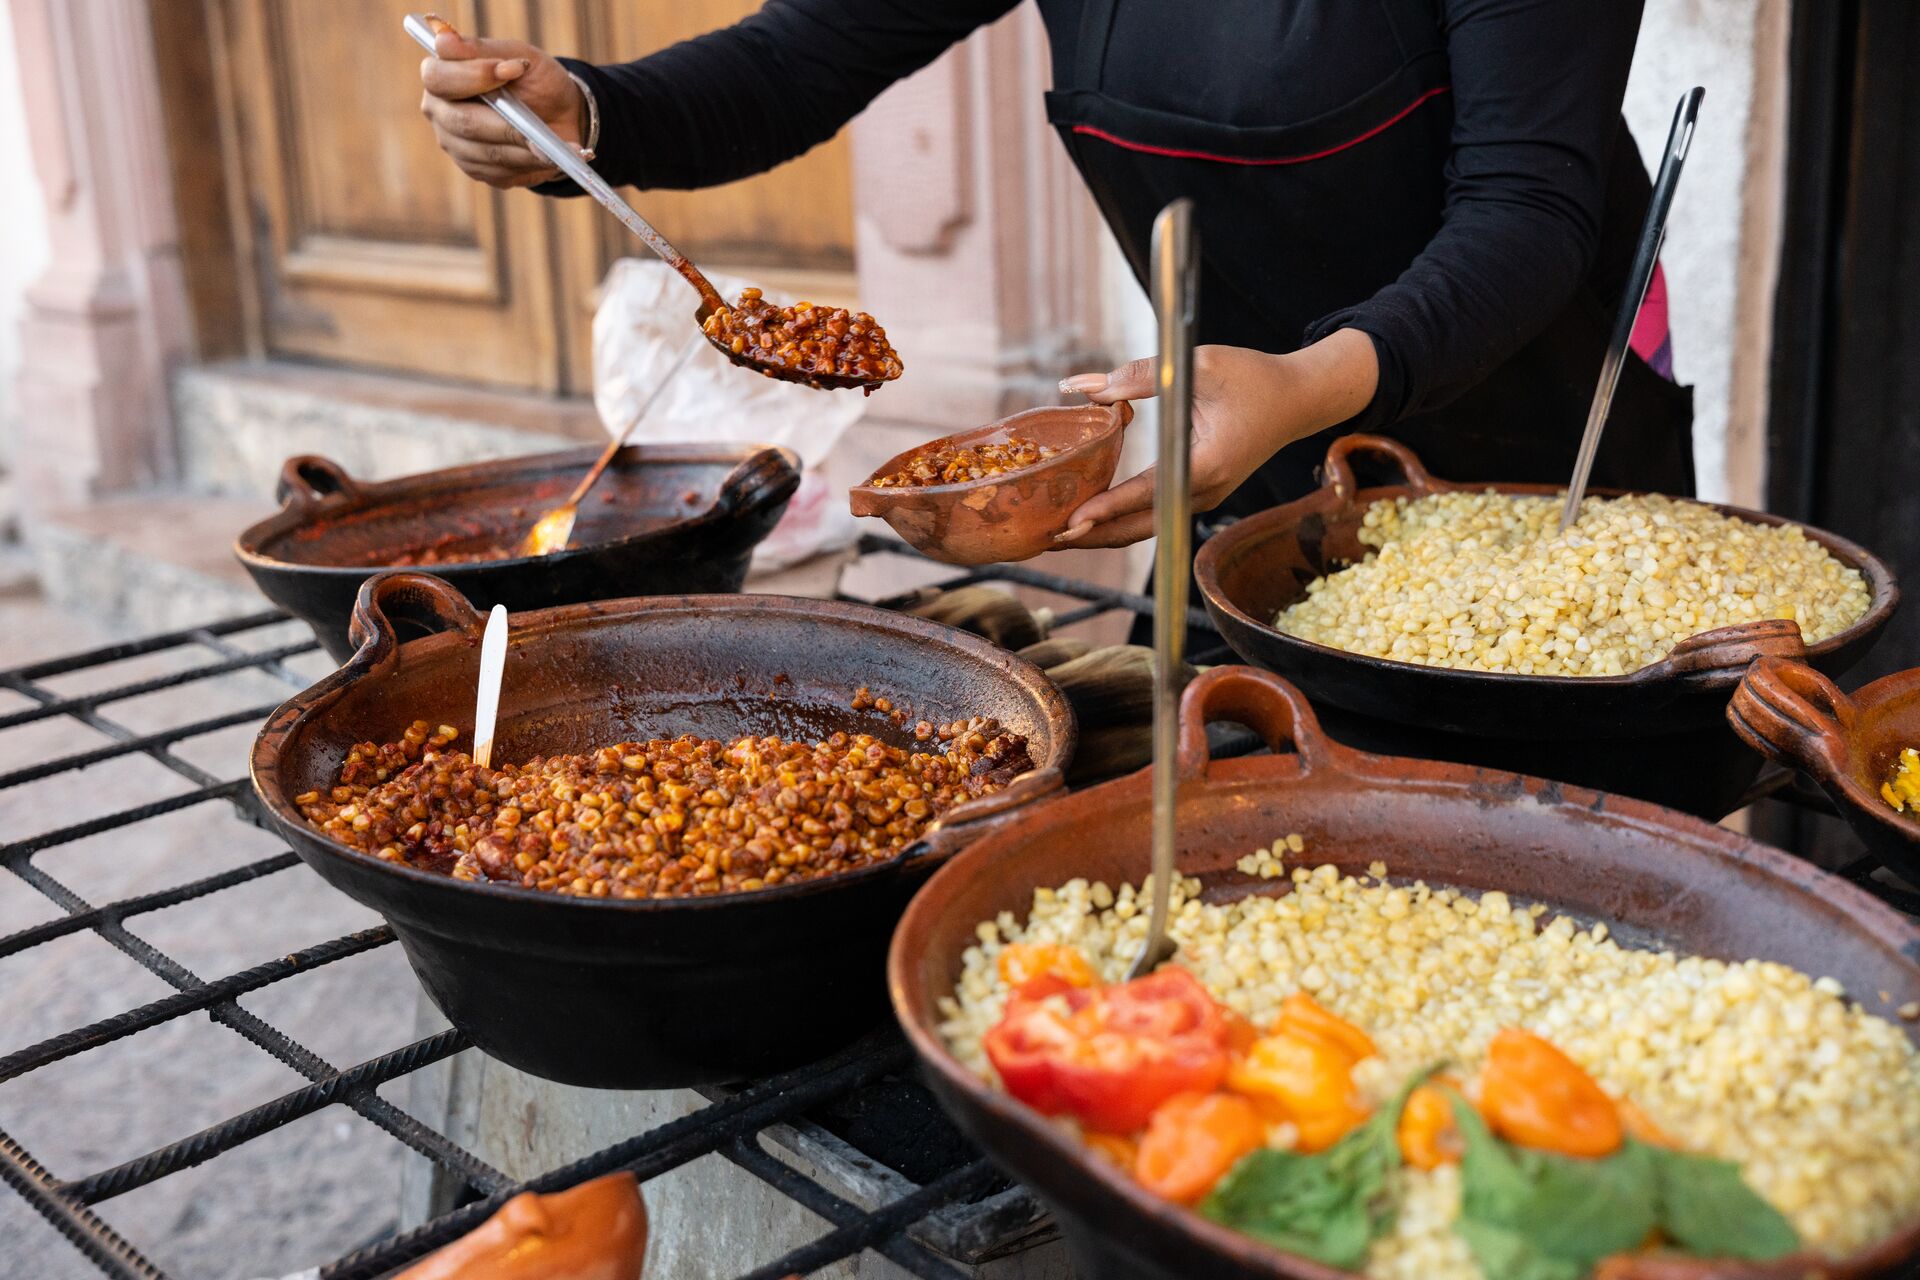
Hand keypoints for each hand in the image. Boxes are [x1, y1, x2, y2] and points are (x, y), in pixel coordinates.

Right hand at [419, 24, 585, 188]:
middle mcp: (440, 112)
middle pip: (462, 122)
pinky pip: (500, 172)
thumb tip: (444, 39)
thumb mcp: (517, 54)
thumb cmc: (533, 79)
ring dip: (523, 148)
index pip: (437, 78)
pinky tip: (547, 155)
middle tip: (536, 124)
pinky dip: (528, 163)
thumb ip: (482, 49)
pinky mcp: (476, 170)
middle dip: (504, 123)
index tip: (512, 70)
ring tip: (552, 143)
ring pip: (486, 152)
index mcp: (440, 76)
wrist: (560, 115)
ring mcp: (455, 145)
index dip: (473, 76)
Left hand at [1055, 329, 1379, 547]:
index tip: (1073, 521)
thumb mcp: (1199, 365)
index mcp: (1208, 463)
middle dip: (1094, 536)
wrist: (1299, 399)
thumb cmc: (1253, 376)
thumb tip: (1084, 386)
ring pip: (1147, 528)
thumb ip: (1140, 376)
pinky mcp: (1201, 493)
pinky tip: (1090, 520)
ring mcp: (1205, 497)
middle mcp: (1206, 490)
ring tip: (1059, 537)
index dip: (1108, 508)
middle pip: (1141, 527)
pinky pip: (1155, 516)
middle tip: (1046, 539)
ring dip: (1104, 535)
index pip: (1148, 493)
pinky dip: (1121, 522)